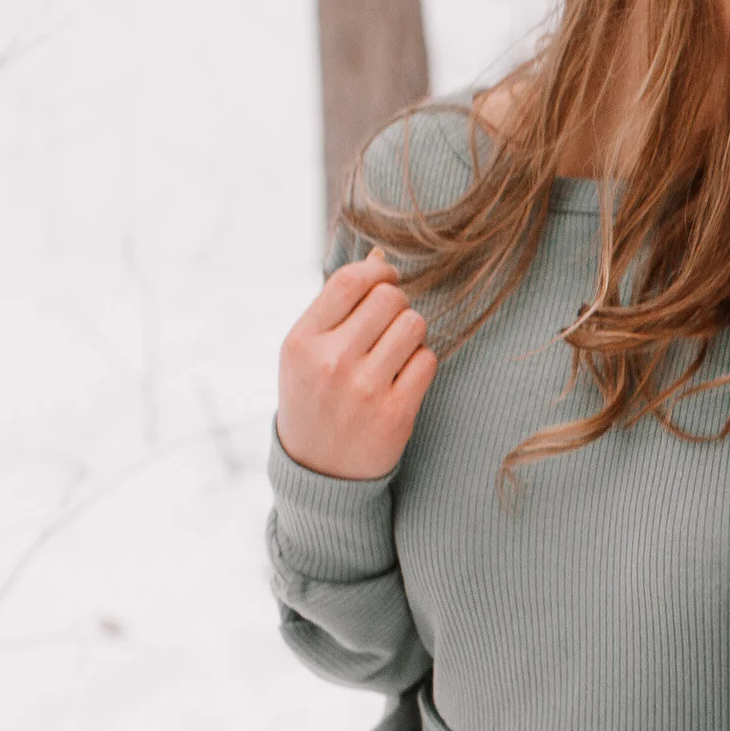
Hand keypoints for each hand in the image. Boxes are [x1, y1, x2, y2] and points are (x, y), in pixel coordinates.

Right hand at [276, 251, 434, 479]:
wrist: (319, 472)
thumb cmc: (314, 399)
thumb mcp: (306, 352)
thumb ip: (337, 306)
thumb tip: (379, 258)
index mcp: (302, 341)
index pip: (350, 281)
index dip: (378, 272)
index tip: (387, 280)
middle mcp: (331, 362)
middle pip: (389, 298)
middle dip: (397, 304)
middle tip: (389, 324)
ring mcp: (364, 389)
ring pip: (414, 325)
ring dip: (412, 333)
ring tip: (395, 351)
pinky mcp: (395, 413)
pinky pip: (427, 360)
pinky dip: (421, 363)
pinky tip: (403, 376)